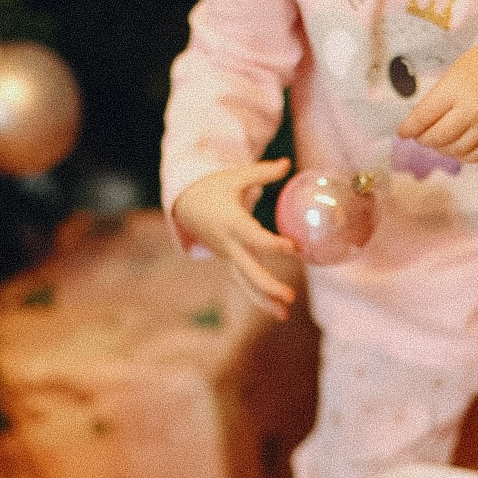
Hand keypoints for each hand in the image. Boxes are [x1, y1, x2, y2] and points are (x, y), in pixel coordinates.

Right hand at [171, 156, 296, 320]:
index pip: (253, 237)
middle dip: (269, 285)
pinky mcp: (230, 259)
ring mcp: (228, 255)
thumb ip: (263, 173)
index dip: (272, 243)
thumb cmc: (214, 187)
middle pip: (249, 270)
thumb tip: (288, 163)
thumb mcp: (236, 177)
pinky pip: (244, 280)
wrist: (185, 204)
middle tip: (290, 296)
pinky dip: (258, 295)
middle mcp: (229, 243)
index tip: (291, 247)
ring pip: (245, 282)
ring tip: (284, 315)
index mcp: (231, 222)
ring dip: (264, 300)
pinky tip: (276, 308)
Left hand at [395, 42, 477, 162]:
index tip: (402, 132)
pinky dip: (460, 154)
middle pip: (437, 137)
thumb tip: (418, 123)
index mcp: (456, 90)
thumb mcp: (453, 74)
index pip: (423, 117)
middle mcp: (471, 110)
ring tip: (437, 138)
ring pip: (454, 150)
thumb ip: (436, 99)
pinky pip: (474, 155)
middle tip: (419, 134)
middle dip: (423, 138)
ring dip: (440, 148)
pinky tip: (456, 144)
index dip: (409, 128)